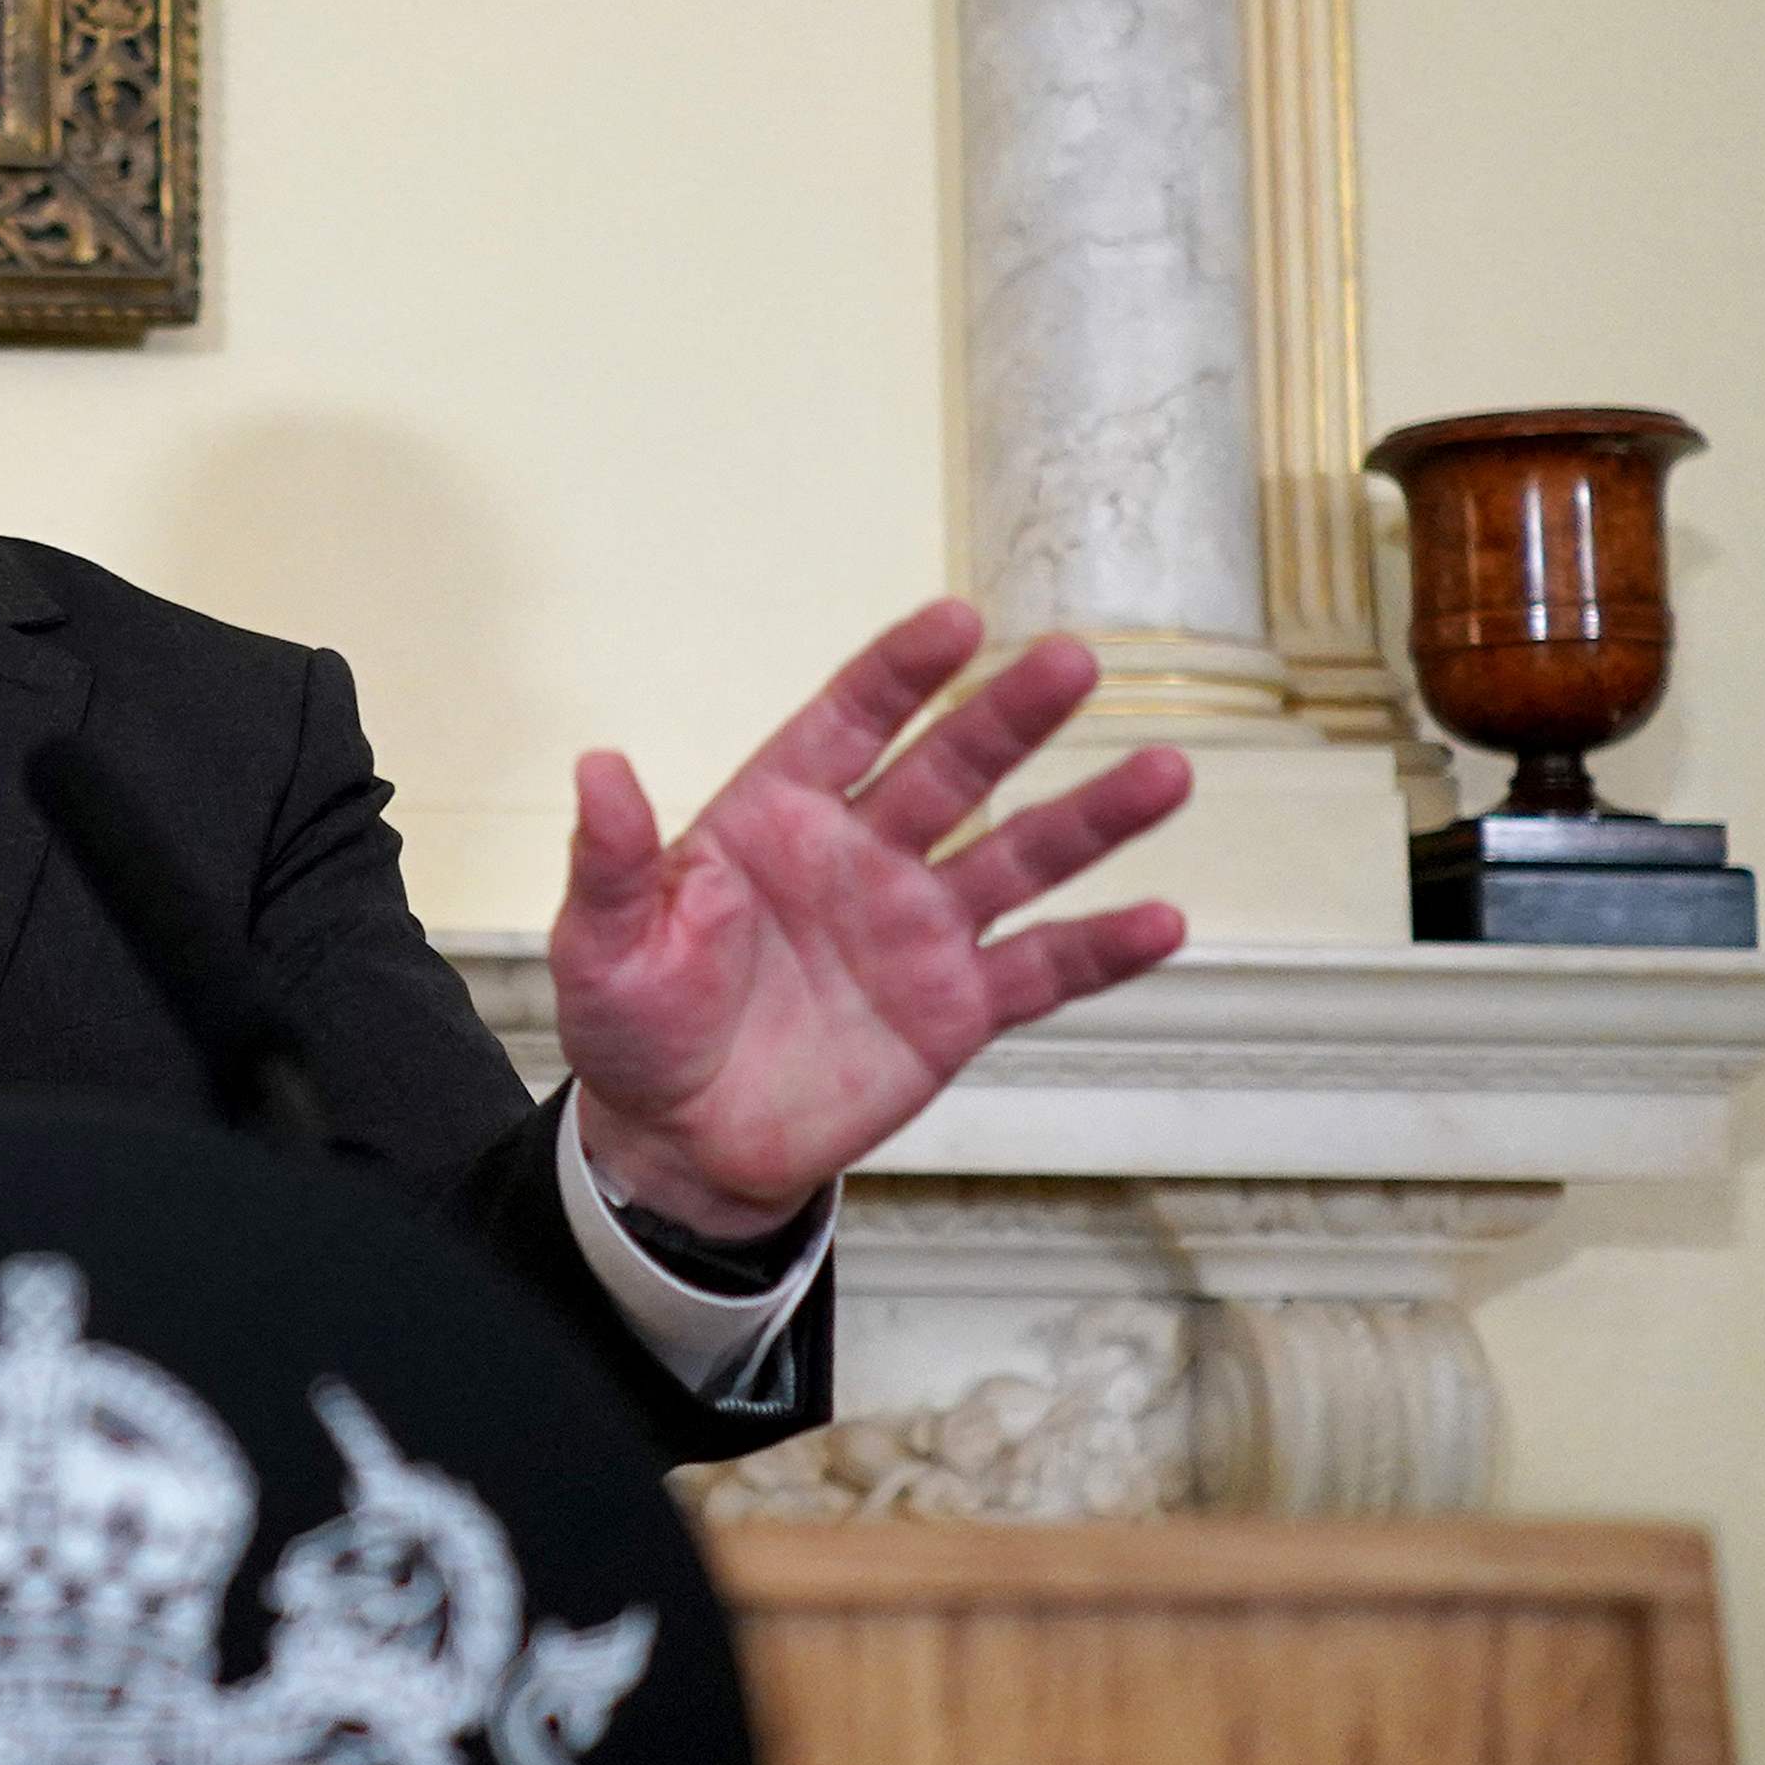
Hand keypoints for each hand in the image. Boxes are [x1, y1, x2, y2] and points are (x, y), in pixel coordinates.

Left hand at [551, 600, 1190, 1233]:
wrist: (680, 1141)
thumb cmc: (636, 1024)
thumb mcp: (605, 943)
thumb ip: (615, 861)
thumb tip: (598, 768)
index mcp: (778, 815)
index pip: (849, 723)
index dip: (901, 674)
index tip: (958, 623)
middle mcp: (864, 854)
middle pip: (952, 770)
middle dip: (1010, 717)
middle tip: (1073, 662)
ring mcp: (919, 928)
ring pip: (1020, 856)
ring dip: (1091, 817)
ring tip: (1166, 774)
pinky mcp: (956, 1009)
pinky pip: (1041, 972)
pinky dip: (1102, 950)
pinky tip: (1163, 921)